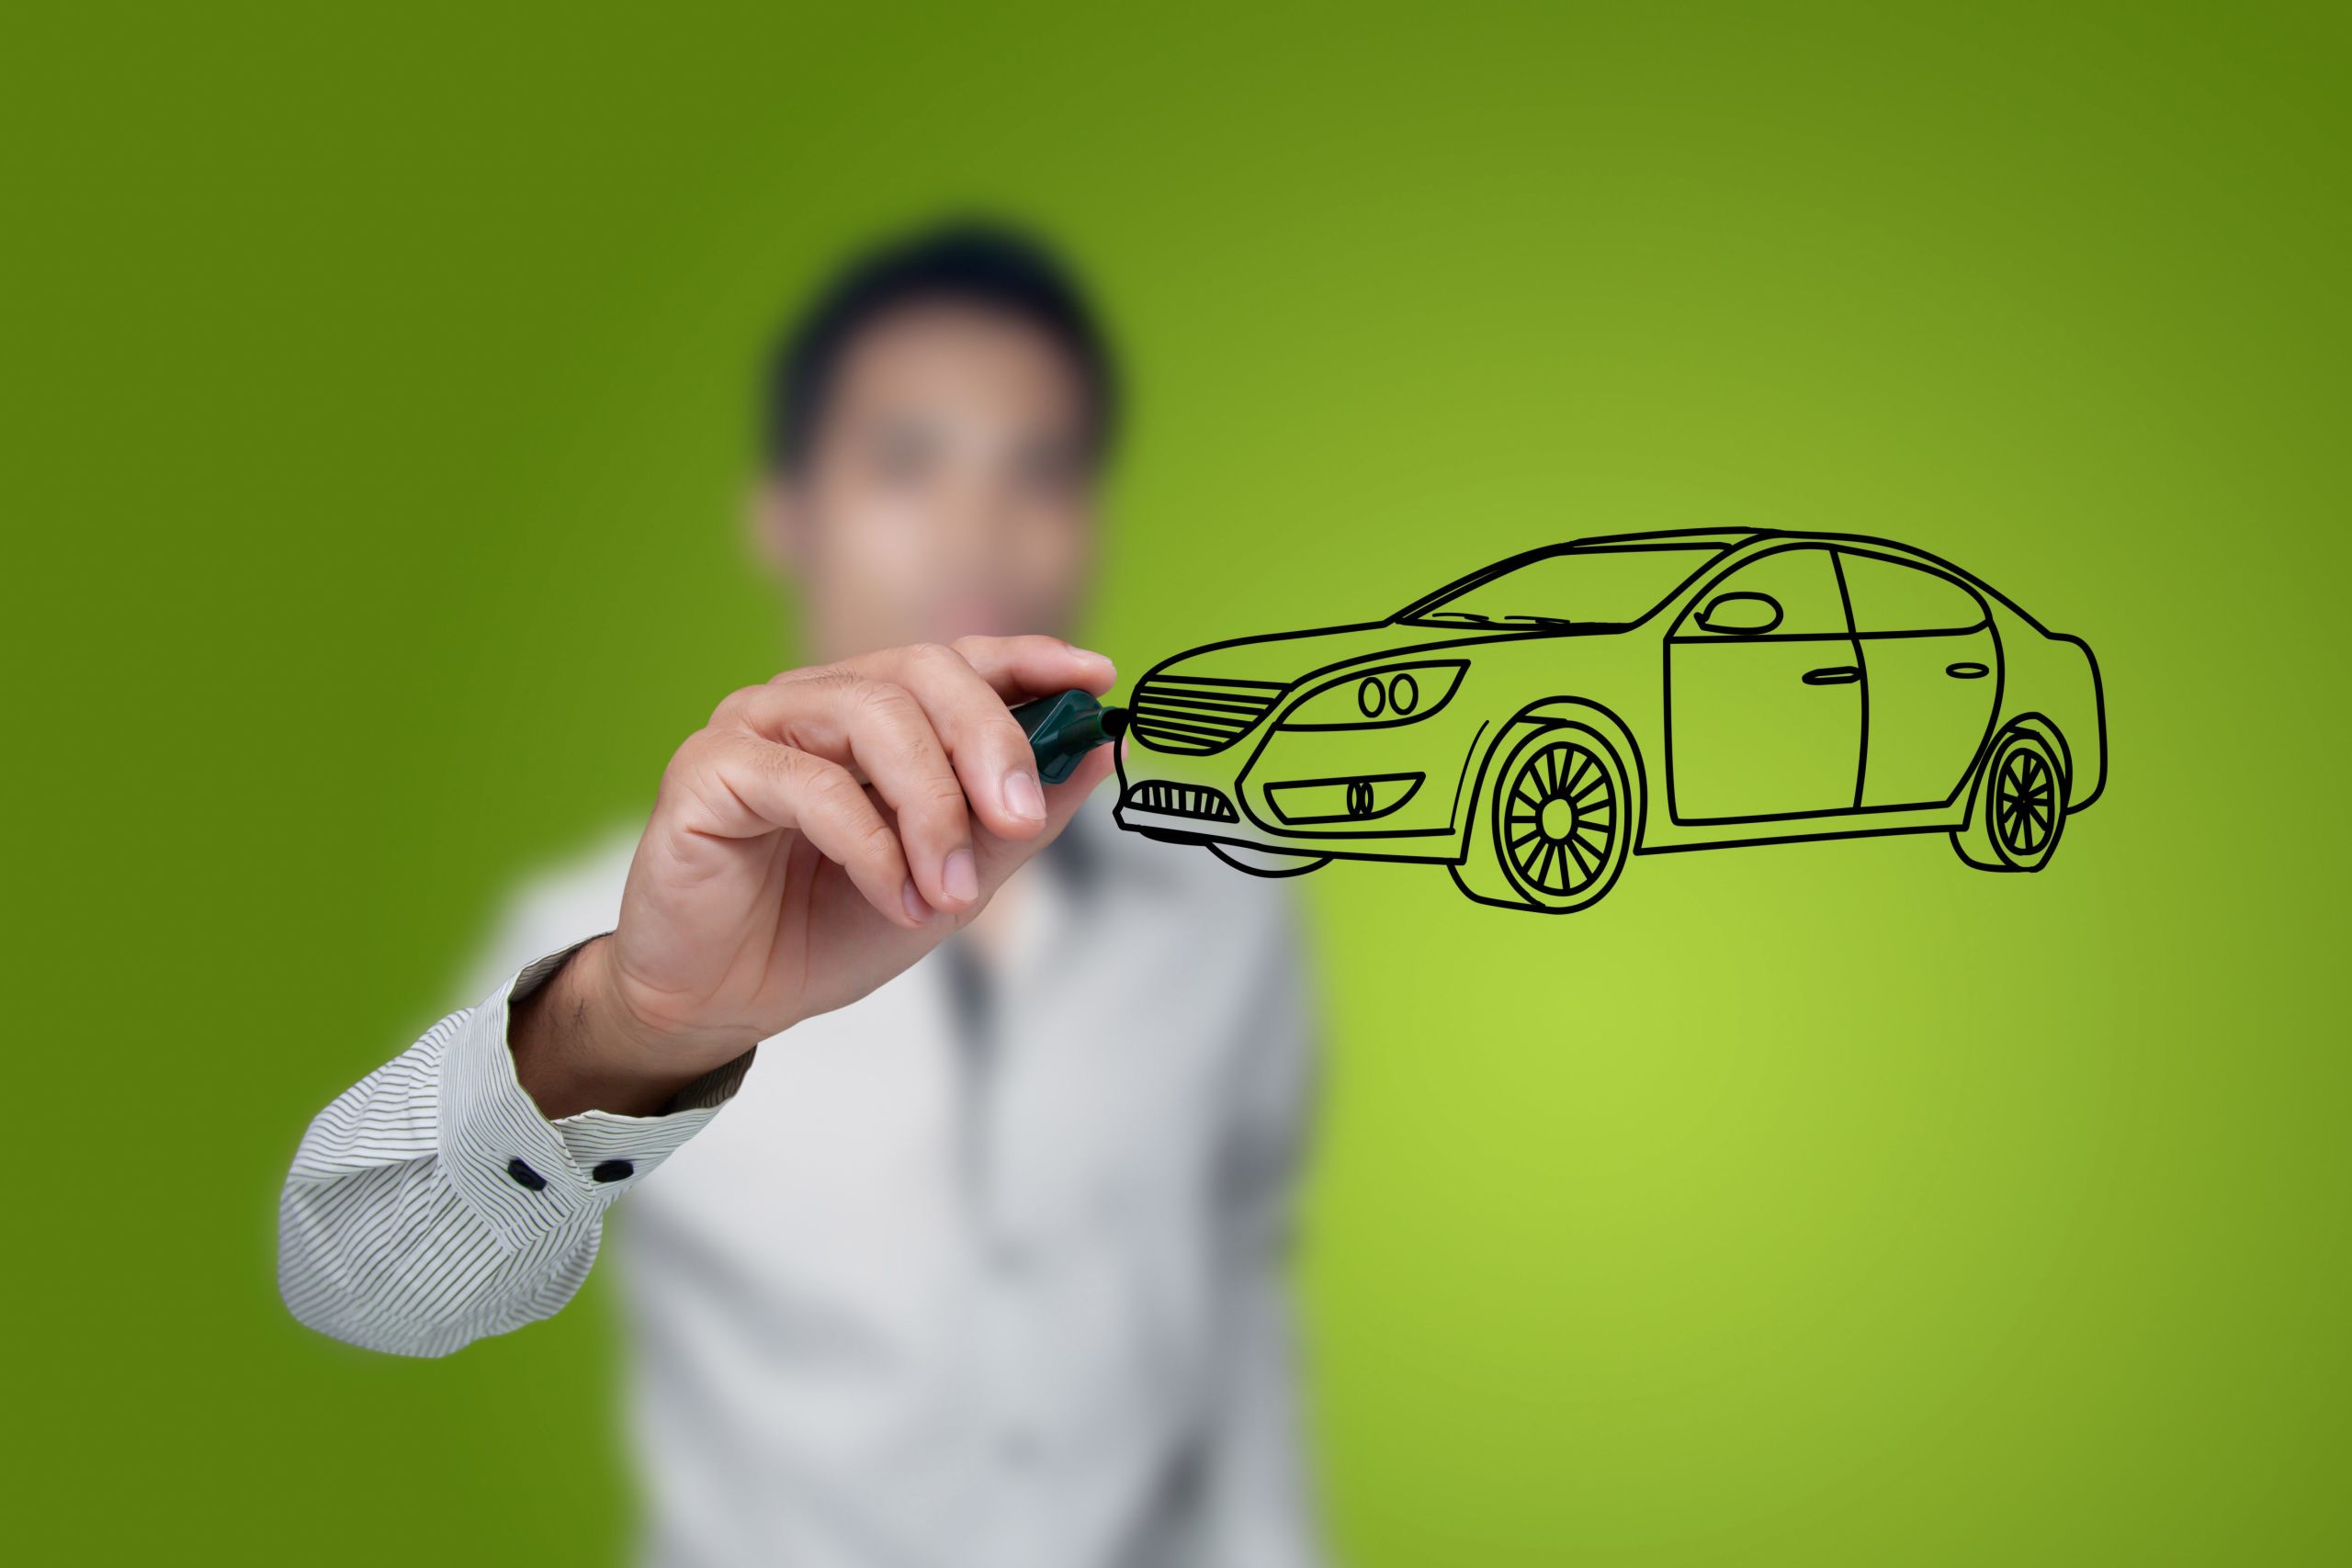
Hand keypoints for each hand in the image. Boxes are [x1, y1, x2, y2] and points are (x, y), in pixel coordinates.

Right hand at [513, 635, 1117, 1116]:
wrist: (724, 1001)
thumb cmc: (824, 930)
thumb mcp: (951, 883)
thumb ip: (1015, 824)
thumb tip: (1096, 754)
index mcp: (871, 712)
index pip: (960, 659)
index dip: (1029, 661)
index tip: (1094, 680)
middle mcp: (814, 700)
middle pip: (923, 671)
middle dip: (991, 741)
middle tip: (1022, 819)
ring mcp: (756, 725)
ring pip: (873, 717)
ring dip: (932, 810)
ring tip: (951, 893)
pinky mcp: (709, 768)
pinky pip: (811, 784)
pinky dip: (872, 847)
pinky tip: (895, 898)